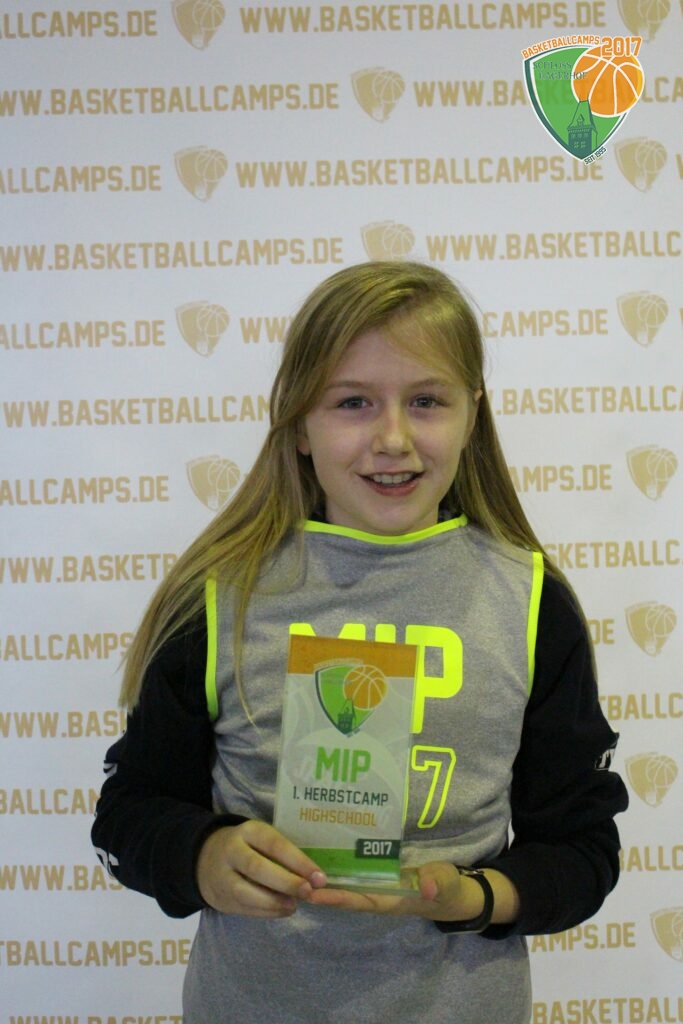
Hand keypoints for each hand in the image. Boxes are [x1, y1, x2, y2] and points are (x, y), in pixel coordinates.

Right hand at [196, 820, 326, 917]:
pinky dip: (267, 912)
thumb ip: (285, 856)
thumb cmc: (249, 848)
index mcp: (249, 831)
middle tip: (308, 892)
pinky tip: (283, 910)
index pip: (275, 845)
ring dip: (274, 902)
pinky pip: (244, 908)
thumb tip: (316, 879)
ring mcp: (223, 876)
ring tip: (294, 905)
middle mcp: (233, 851)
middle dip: (286, 882)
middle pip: (258, 868)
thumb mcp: (262, 840)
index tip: (319, 877)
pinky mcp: (222, 898)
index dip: (298, 861)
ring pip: (246, 892)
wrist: (207, 859)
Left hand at [305, 861, 469, 920]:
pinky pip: (354, 875)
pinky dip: (338, 869)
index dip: (336, 899)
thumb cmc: (445, 888)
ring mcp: (376, 887)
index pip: (358, 901)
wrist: (449, 892)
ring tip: (297, 868)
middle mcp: (377, 896)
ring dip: (324, 880)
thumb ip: (436, 884)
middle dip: (321, 890)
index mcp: (390, 901)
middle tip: (293, 879)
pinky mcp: (377, 877)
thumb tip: (424, 886)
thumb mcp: (445, 884)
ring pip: (346, 885)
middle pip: (344, 895)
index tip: (312, 894)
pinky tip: (321, 857)